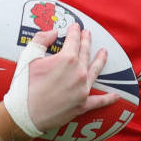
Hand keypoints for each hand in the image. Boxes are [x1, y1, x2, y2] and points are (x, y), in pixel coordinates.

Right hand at [25, 19, 119, 134]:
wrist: (25, 114)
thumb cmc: (24, 86)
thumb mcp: (28, 57)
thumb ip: (41, 40)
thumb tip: (53, 32)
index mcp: (67, 59)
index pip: (73, 40)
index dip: (74, 31)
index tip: (76, 26)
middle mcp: (79, 72)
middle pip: (85, 53)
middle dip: (87, 41)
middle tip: (88, 34)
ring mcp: (83, 89)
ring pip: (95, 71)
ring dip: (100, 60)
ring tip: (104, 52)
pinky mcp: (82, 105)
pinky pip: (99, 101)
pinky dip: (108, 99)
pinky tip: (116, 95)